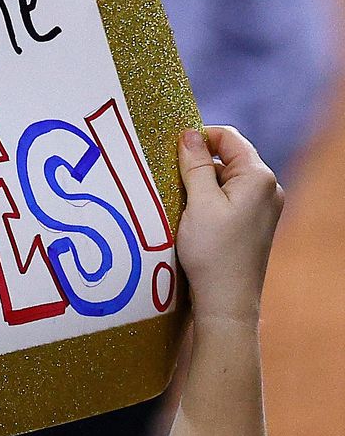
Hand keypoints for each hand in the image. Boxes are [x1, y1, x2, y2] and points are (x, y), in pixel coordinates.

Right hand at [174, 126, 282, 329]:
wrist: (227, 300)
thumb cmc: (213, 252)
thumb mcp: (198, 203)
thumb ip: (196, 166)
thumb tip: (189, 134)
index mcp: (258, 177)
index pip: (228, 138)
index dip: (199, 138)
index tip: (171, 151)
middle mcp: (267, 189)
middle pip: (227, 158)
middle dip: (197, 164)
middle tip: (169, 181)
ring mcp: (262, 207)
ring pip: (225, 181)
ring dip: (200, 185)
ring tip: (179, 205)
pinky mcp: (253, 224)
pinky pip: (228, 200)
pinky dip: (207, 202)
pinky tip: (190, 219)